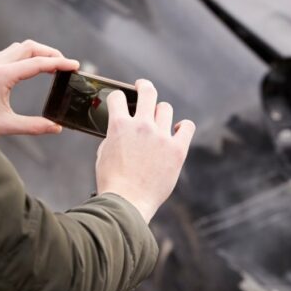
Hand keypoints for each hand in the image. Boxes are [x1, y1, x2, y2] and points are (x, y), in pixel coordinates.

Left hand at [0, 40, 78, 136]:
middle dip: (50, 53)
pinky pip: (10, 53)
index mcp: (2, 76)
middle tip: (65, 65)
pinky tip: (31, 68)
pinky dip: (26, 55)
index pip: (37, 63)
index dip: (59, 63)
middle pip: (29, 47)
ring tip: (51, 65)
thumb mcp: (5, 126)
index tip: (75, 65)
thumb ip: (33, 126)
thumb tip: (56, 127)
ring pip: (19, 48)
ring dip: (38, 52)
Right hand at [95, 79, 195, 222]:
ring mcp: (161, 137)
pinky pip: (187, 127)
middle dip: (144, 87)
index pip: (118, 97)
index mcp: (119, 125)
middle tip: (143, 87)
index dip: (118, 97)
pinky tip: (178, 131)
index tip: (121, 100)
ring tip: (158, 120)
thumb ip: (114, 136)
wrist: (127, 204)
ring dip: (160, 112)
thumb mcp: (103, 153)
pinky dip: (183, 127)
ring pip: (165, 108)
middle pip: (148, 92)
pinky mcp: (177, 150)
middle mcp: (142, 126)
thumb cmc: (112, 182)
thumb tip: (121, 129)